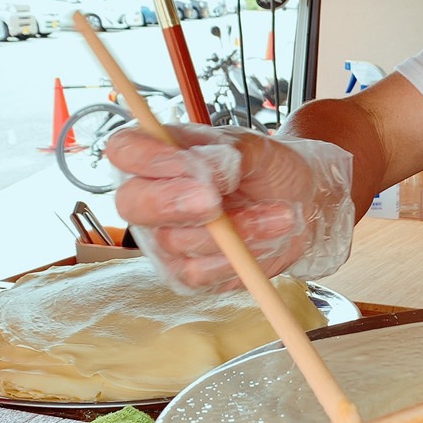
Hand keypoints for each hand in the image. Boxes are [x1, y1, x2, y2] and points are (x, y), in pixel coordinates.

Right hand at [105, 123, 353, 289]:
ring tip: (278, 213)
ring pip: (173, 241)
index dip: (145, 157)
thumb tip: (206, 170)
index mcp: (158, 154)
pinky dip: (236, 258)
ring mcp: (164, 239)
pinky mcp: (186, 273)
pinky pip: (196, 274)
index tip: (185, 161)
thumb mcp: (255, 148)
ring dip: (230, 230)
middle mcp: (151, 197)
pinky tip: (267, 237)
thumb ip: (225, 153)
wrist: (298, 202)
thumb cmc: (266, 169)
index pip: (124, 150)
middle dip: (171, 202)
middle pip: (130, 203)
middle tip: (213, 200)